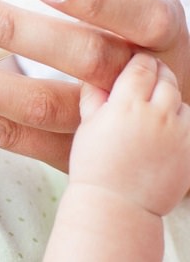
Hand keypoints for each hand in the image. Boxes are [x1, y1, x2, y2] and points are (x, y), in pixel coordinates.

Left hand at [0, 0, 189, 171]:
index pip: (136, 15)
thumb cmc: (128, 38)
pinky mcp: (67, 154)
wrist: (159, 111)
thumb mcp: (128, 0)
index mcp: (156, 31)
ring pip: (35, 109)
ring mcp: (100, 125)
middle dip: (13, 34)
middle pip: (80, 60)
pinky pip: (10, 137)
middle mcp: (134, 80)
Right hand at [71, 53, 189, 215]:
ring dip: (170, 100)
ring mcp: (179, 133)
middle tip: (147, 79)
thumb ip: (94, 95)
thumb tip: (97, 74)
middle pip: (165, 78)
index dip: (138, 61)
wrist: (117, 205)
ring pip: (181, 101)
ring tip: (154, 110)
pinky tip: (164, 131)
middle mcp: (157, 114)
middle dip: (157, 75)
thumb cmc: (95, 167)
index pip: (141, 66)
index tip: (135, 63)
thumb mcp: (87, 126)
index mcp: (126, 104)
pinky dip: (180, 122)